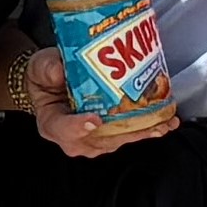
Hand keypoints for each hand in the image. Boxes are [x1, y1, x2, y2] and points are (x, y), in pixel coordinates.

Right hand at [0, 41, 167, 158]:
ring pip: (118, 140)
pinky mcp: (109, 133)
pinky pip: (127, 135)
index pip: (63, 129)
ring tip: (164, 123)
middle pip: (99, 140)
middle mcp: (73, 137)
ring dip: (143, 132)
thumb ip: (49, 68)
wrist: (53, 83)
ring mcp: (93, 138)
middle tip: (147, 124)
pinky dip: (147, 129)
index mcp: (52, 123)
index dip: (78, 127)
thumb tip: (61, 69)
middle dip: (126, 133)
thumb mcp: (42, 66)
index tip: (93, 120)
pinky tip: (165, 123)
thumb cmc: (46, 77)